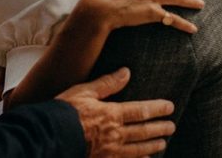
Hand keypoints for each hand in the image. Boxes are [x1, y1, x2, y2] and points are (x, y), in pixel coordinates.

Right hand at [57, 67, 174, 156]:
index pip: (141, 111)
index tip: (170, 107)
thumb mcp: (84, 91)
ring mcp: (110, 151)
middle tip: (171, 127)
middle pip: (143, 132)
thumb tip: (126, 72)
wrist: (49, 136)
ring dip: (152, 146)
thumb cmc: (65, 111)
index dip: (157, 109)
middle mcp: (115, 134)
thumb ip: (107, 83)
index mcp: (111, 114)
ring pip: (137, 149)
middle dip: (159, 128)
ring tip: (163, 144)